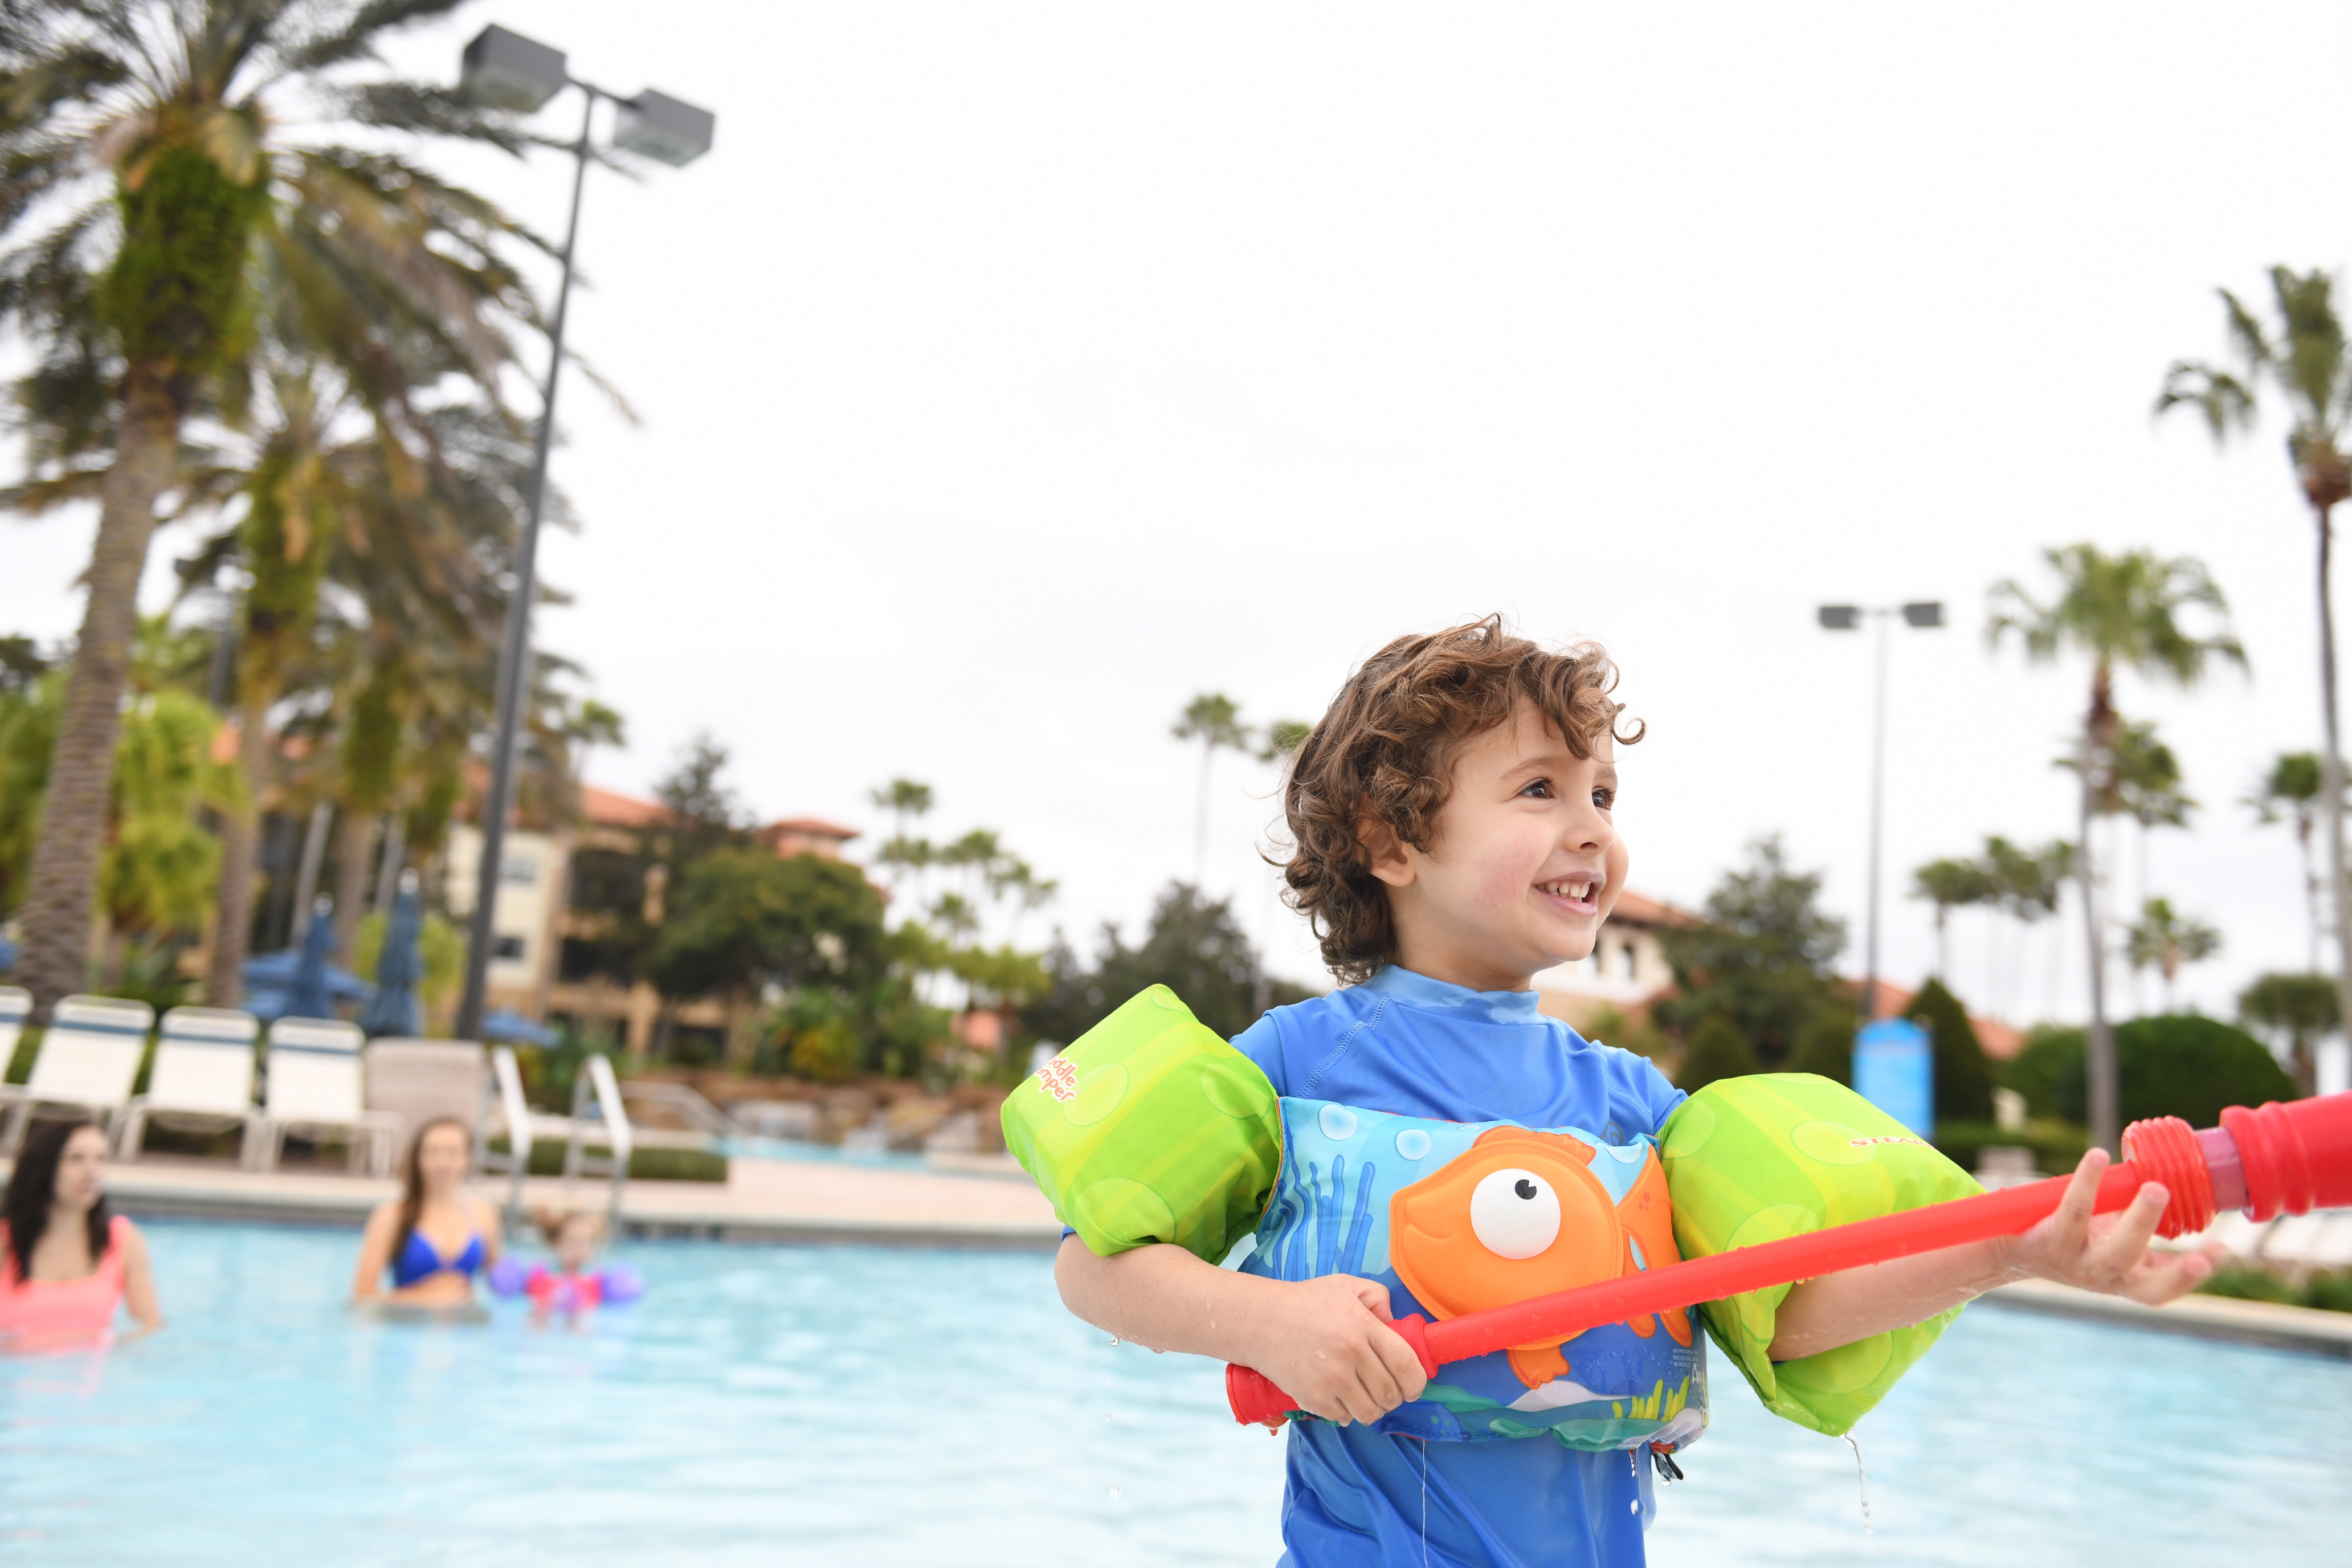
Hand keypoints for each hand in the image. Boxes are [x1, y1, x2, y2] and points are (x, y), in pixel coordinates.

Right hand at [1238, 1275, 1428, 1424]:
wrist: (1259, 1320)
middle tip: (1386, 1393)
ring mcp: (1332, 1379)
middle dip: (1394, 1398)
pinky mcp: (1314, 1397)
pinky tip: (1338, 1398)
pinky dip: (1345, 1413)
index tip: (1413, 1387)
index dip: (1417, 1382)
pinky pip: (1344, 1418)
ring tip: (1363, 1398)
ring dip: (1371, 1409)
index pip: (1407, 1364)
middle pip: (1391, 1394)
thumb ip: (1377, 1298)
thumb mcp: (1345, 1286)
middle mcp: (1352, 1354)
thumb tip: (1394, 1325)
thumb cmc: (1304, 1303)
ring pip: (1370, 1412)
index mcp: (1364, 1326)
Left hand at [1995, 1148, 2226, 1305]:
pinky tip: (2099, 1157)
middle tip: (2173, 1204)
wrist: (2015, 1251)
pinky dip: (2087, 1182)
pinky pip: (2073, 1210)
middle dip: (2163, 1247)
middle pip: (2135, 1270)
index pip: (2159, 1290)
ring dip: (2134, 1216)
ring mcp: (2075, 1261)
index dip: (2189, 1277)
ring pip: (2108, 1246)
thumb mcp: (2113, 1238)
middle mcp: (2101, 1276)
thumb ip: (2140, 1219)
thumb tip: (2175, 1182)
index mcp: (2124, 1279)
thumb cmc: (2077, 1239)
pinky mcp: (2049, 1240)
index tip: (2221, 1252)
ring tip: (2153, 1184)